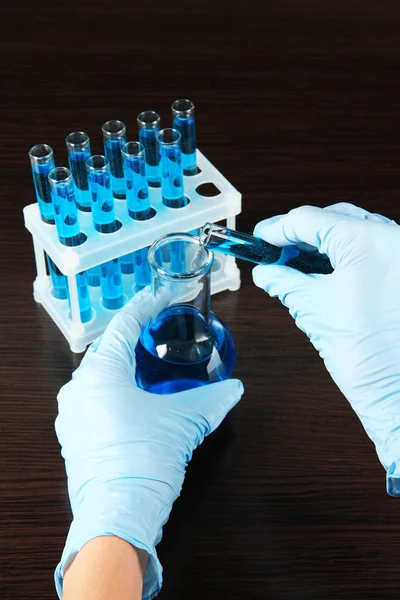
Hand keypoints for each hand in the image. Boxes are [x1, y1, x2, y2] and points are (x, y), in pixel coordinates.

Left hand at [54, 289, 243, 598]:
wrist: (117, 516)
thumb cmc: (144, 462)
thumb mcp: (182, 423)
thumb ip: (211, 400)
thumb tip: (234, 388)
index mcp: (100, 373)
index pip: (124, 325)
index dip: (146, 306)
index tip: (163, 296)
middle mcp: (78, 387)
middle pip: (110, 348)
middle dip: (136, 337)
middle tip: (162, 331)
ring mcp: (72, 412)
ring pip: (101, 375)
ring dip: (126, 365)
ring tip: (153, 363)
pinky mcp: (74, 434)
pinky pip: (95, 397)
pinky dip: (116, 389)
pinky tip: (137, 397)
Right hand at [253, 203, 399, 495]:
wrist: (399, 393)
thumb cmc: (369, 358)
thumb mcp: (314, 309)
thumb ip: (284, 281)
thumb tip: (266, 272)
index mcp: (368, 241)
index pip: (310, 219)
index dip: (278, 229)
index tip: (260, 238)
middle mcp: (391, 239)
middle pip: (334, 219)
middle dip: (301, 234)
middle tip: (274, 252)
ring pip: (354, 232)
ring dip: (322, 244)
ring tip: (294, 263)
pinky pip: (370, 250)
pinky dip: (344, 256)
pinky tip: (322, 272)